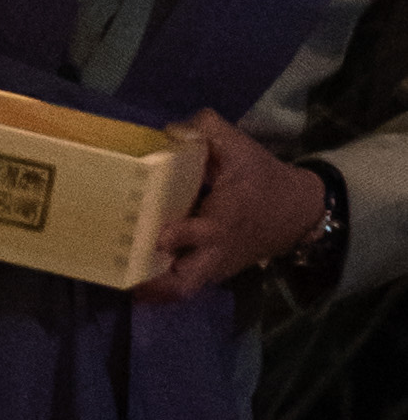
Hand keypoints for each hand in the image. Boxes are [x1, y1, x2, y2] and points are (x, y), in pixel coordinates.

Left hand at [141, 107, 327, 302]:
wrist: (296, 210)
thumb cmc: (262, 178)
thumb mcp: (240, 147)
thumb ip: (206, 130)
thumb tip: (169, 130)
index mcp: (223, 221)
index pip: (201, 235)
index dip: (179, 237)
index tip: (158, 236)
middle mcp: (215, 251)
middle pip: (185, 283)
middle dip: (156, 284)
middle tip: (124, 274)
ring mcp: (214, 266)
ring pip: (182, 289)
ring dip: (154, 288)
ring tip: (122, 279)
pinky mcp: (213, 271)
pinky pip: (187, 284)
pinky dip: (164, 282)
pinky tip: (137, 271)